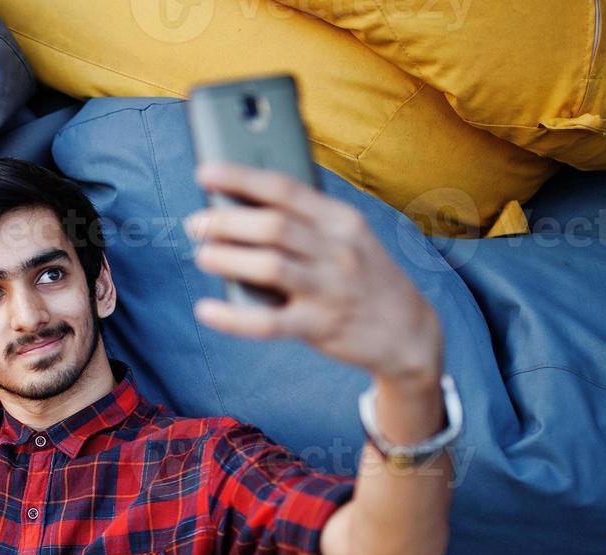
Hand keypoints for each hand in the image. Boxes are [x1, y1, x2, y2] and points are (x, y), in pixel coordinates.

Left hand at [186, 163, 442, 386]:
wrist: (408, 331)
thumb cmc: (362, 278)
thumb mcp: (347, 239)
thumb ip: (304, 224)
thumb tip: (238, 211)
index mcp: (341, 219)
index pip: (285, 189)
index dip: (240, 178)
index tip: (205, 173)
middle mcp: (339, 249)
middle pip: (272, 226)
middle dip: (226, 221)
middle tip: (197, 224)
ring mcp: (331, 289)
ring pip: (269, 266)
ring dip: (226, 258)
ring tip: (202, 255)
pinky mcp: (320, 327)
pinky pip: (267, 322)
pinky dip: (231, 317)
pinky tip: (206, 309)